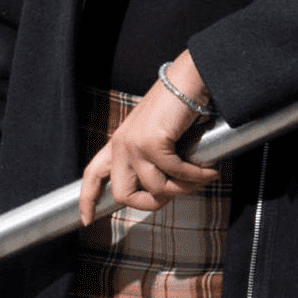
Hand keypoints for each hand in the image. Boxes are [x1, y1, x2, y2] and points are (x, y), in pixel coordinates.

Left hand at [78, 53, 220, 225]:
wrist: (188, 78)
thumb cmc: (178, 102)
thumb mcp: (156, 131)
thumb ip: (151, 155)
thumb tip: (165, 186)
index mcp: (118, 141)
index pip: (93, 174)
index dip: (88, 199)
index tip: (88, 219)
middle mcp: (121, 144)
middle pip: (123, 194)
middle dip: (150, 204)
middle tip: (174, 196)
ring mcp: (135, 144)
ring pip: (155, 188)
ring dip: (183, 189)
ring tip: (202, 178)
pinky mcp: (153, 143)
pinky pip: (176, 173)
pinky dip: (196, 175)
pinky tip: (209, 170)